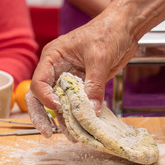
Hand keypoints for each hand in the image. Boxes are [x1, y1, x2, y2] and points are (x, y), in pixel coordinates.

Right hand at [27, 12, 137, 136]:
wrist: (125, 28)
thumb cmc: (108, 32)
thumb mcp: (99, 58)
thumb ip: (94, 85)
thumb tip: (91, 111)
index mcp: (53, 57)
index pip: (39, 82)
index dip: (46, 98)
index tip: (59, 108)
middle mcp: (57, 69)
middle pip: (41, 96)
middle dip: (42, 115)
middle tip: (47, 132)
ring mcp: (69, 78)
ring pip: (59, 103)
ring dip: (64, 120)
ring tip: (72, 136)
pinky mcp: (82, 84)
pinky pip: (76, 103)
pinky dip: (78, 115)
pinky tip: (82, 127)